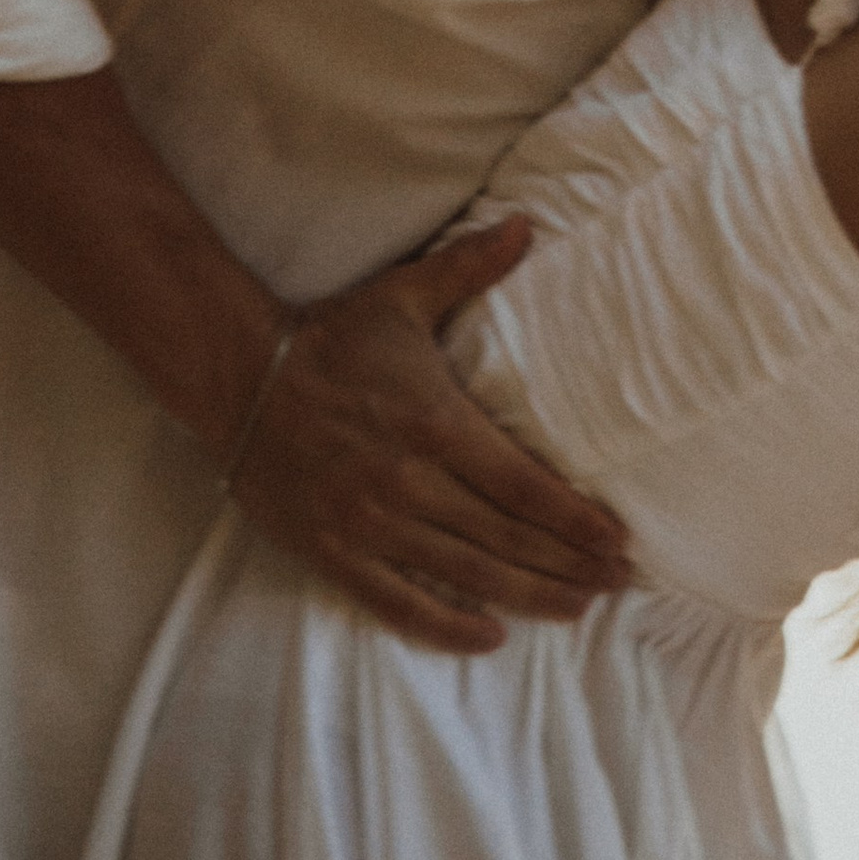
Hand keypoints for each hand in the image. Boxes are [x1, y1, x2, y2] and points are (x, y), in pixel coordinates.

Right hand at [230, 213, 633, 653]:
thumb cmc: (333, 337)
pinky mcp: (334, 553)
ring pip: (466, 575)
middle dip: (569, 563)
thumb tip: (527, 223)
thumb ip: (471, 265)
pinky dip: (446, 627)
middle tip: (617, 580)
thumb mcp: (404, 295)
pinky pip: (398, 603)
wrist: (240, 377)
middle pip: (507, 538)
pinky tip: (489, 636)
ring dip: (528, 595)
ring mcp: (370, 525)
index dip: (575, 520)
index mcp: (436, 425)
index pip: (523, 487)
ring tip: (576, 607)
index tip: (618, 539)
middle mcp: (408, 483)